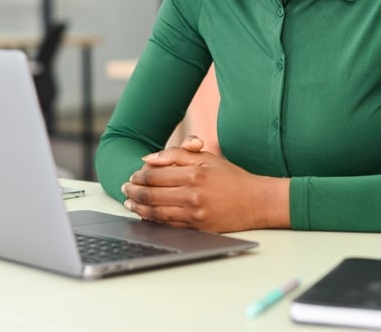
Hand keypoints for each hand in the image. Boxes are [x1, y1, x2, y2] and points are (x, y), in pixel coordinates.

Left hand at [120, 135, 289, 232]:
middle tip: (125, 189)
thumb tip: (148, 159)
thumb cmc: (232, 177)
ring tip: (129, 204)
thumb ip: (177, 154)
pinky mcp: (197, 227)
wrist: (256, 202)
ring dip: (139, 208)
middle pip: (152, 194)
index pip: (156, 175)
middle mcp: (192, 194)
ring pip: (156, 212)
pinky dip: (153, 220)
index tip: (132, 175)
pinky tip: (145, 216)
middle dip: (134, 192)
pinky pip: (168, 224)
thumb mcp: (207, 158)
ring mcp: (194, 213)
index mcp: (194, 173)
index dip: (140, 176)